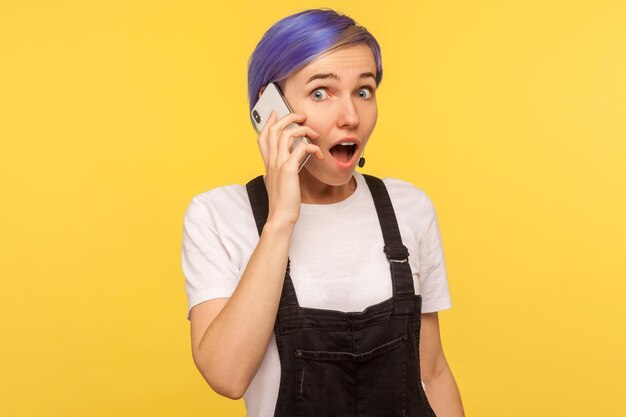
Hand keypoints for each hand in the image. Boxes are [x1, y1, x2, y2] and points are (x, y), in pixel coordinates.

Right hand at [256, 111, 323, 227]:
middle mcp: (271, 161)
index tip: (275, 113)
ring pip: (286, 134)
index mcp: (268, 163)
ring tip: (313, 133)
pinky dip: (311, 147)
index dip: (268, 122)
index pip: (263, 136)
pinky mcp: (289, 170)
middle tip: (301, 117)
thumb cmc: (282, 202)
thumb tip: (288, 164)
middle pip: (274, 129)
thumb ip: (280, 170)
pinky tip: (318, 154)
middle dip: (288, 118)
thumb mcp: (279, 182)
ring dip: (302, 129)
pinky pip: (300, 149)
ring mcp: (279, 164)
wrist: (280, 217)